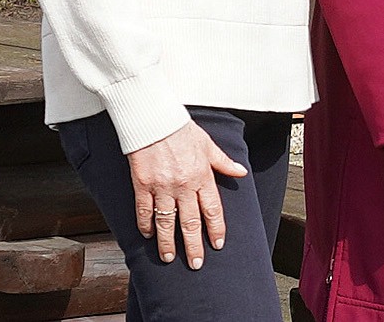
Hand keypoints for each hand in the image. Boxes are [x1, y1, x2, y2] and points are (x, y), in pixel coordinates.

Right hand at [129, 121, 247, 268]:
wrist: (154, 121)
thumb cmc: (181, 130)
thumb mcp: (208, 145)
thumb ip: (224, 162)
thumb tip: (241, 172)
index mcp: (202, 176)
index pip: (212, 209)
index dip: (215, 229)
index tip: (217, 244)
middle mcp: (183, 185)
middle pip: (190, 222)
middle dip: (193, 245)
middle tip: (196, 263)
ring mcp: (162, 187)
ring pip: (166, 222)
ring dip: (168, 242)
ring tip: (169, 257)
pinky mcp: (142, 186)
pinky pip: (144, 212)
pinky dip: (146, 226)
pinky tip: (148, 235)